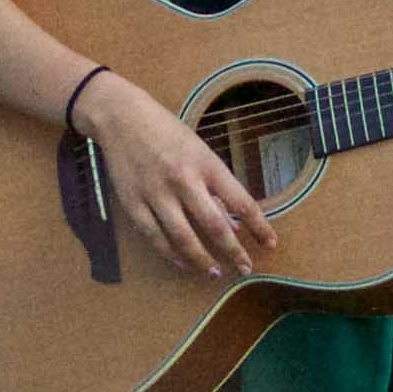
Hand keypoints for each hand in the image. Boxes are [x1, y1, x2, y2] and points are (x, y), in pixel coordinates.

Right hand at [81, 75, 277, 277]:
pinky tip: (184, 263)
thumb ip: (214, 185)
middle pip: (215, 226)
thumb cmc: (167, 132)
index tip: (270, 243)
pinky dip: (171, 255)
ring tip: (215, 272)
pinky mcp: (133, 204)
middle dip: (234, 252)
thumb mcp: (199, 150)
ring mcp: (157, 194)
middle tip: (245, 268)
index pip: (241, 202)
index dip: (259, 226)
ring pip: (184, 238)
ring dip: (203, 260)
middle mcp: (184, 180)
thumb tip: (231, 223)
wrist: (122, 119)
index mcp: (206, 164)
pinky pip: (155, 238)